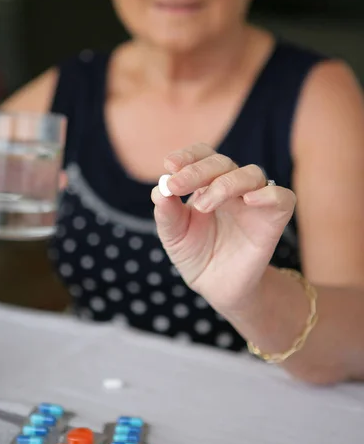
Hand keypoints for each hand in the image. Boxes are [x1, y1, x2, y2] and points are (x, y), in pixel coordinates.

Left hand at [151, 144, 295, 312]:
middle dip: (198, 171)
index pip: (202, 156)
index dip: (188, 156)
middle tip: (177, 186)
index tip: (170, 165)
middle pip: (222, 162)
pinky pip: (282, 197)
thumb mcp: (173, 235)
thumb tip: (160, 189)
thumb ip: (166, 212)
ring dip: (225, 184)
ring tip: (203, 206)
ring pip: (251, 174)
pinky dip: (268, 195)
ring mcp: (255, 201)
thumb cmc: (195, 254)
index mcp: (207, 183)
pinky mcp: (274, 219)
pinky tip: (249, 201)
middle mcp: (233, 186)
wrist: (217, 287)